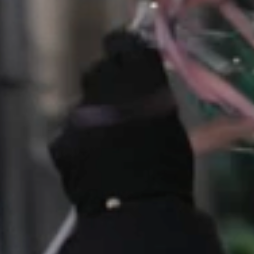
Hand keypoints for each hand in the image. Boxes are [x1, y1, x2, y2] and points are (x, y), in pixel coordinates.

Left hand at [49, 29, 195, 211]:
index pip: (123, 43)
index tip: (133, 62)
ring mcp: (77, 115)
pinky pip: (70, 133)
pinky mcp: (61, 141)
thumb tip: (192, 103)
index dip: (127, 51)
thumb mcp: (176, 129)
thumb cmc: (170, 170)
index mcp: (137, 79)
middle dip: (109, 81)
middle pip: (100, 69)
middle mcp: (103, 87)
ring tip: (110, 139)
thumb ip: (163, 103)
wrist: (137, 211)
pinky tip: (94, 161)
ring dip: (94, 113)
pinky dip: (80, 143)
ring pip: (83, 102)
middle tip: (123, 102)